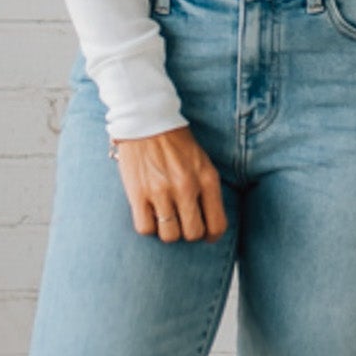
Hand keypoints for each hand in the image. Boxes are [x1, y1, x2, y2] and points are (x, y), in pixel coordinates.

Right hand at [109, 125, 227, 241]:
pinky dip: (147, 226)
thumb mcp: (201, 162)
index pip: (217, 224)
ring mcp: (161, 191)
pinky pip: (145, 228)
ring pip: (169, 235)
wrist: (145, 119)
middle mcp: (186, 187)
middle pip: (192, 234)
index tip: (205, 234)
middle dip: (187, 232)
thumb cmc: (175, 142)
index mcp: (206, 179)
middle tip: (181, 222)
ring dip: (167, 231)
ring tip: (163, 217)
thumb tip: (207, 222)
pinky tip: (148, 213)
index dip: (211, 236)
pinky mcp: (138, 193)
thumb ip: (207, 190)